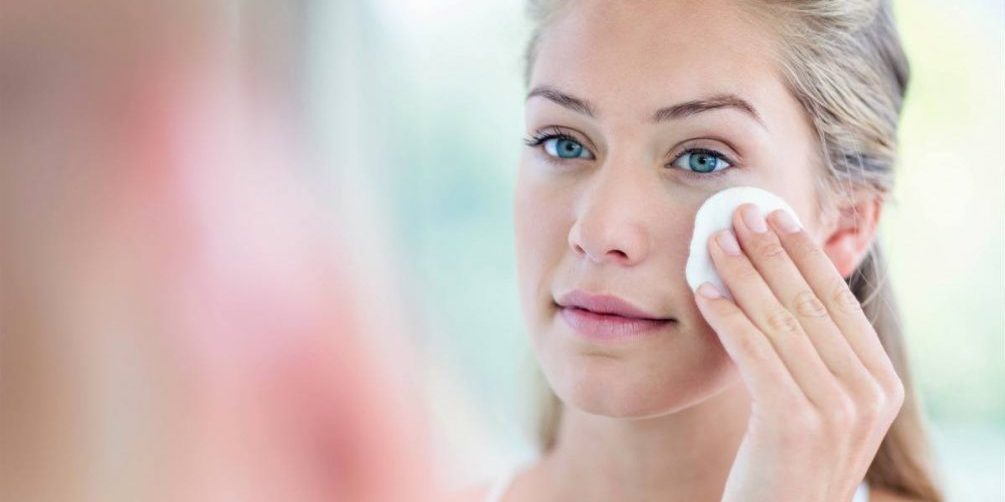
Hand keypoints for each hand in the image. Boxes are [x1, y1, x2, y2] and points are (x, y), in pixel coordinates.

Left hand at [692, 203, 904, 501]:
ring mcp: (836, 410)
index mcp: (880, 382)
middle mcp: (869, 393)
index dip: (804, 254)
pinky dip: (727, 316)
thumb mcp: (813, 404)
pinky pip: (755, 353)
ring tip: (713, 240)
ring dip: (742, 273)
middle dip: (771, 251)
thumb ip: (812, 354)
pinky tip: (703, 292)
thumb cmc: (786, 464)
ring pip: (780, 321)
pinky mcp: (794, 424)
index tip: (776, 216)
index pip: (837, 301)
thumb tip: (780, 283)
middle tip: (739, 212)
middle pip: (809, 302)